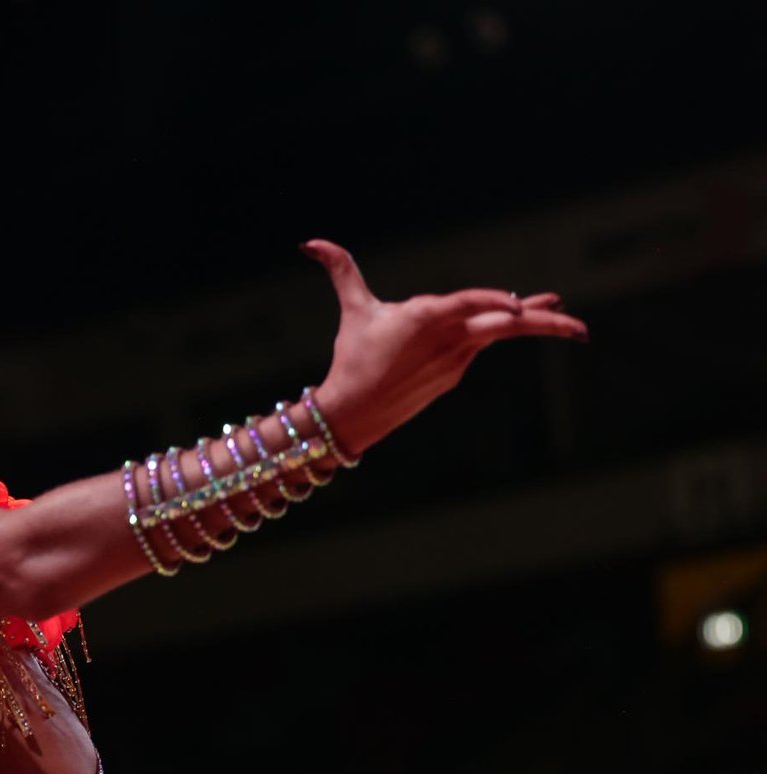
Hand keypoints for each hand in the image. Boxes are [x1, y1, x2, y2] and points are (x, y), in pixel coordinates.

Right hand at [301, 239, 588, 457]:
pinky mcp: (453, 376)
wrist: (353, 413)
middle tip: (580, 328)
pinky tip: (510, 320)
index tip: (518, 301)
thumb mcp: (353, 311)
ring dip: (533, 322)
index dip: (494, 301)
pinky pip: (480, 348)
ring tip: (562, 312)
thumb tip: (310, 242)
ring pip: (499, 336)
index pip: (471, 303)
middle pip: (504, 328)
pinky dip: (496, 333)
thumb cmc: (352, 359)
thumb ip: (342, 271)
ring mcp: (455, 361)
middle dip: (545, 324)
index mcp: (426, 318)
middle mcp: (448, 340)